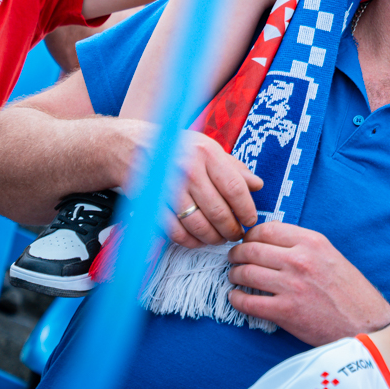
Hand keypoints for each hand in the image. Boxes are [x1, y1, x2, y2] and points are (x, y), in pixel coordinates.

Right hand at [160, 129, 262, 246]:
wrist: (131, 147)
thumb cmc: (176, 148)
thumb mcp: (207, 148)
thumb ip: (233, 167)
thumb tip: (258, 185)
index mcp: (206, 154)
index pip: (235, 188)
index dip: (246, 210)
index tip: (250, 220)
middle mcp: (188, 169)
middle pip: (218, 211)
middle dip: (231, 229)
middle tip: (235, 235)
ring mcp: (168, 188)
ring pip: (198, 224)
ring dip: (212, 238)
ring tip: (219, 238)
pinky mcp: (152, 203)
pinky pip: (176, 231)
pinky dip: (189, 241)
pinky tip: (198, 240)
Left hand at [226, 222, 389, 343]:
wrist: (364, 323)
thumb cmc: (350, 291)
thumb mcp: (331, 255)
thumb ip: (304, 246)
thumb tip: (273, 242)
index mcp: (312, 242)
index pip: (267, 229)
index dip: (250, 235)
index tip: (246, 241)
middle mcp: (300, 260)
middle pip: (252, 250)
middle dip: (237, 253)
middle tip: (233, 258)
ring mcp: (291, 286)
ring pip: (246, 273)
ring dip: (234, 274)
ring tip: (234, 276)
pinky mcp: (284, 311)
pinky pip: (248, 301)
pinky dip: (236, 299)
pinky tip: (236, 297)